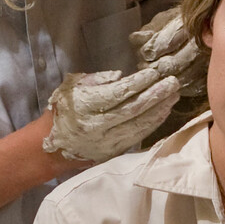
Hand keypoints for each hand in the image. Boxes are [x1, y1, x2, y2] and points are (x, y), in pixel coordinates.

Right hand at [44, 10, 205, 164]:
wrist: (50, 147)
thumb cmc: (63, 110)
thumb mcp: (72, 87)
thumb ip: (97, 80)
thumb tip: (121, 76)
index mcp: (87, 106)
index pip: (120, 92)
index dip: (140, 82)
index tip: (155, 72)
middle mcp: (99, 125)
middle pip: (134, 109)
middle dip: (156, 94)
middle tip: (174, 82)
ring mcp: (108, 141)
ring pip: (140, 124)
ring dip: (159, 109)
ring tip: (174, 95)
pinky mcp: (114, 152)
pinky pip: (138, 136)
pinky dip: (153, 123)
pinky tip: (163, 112)